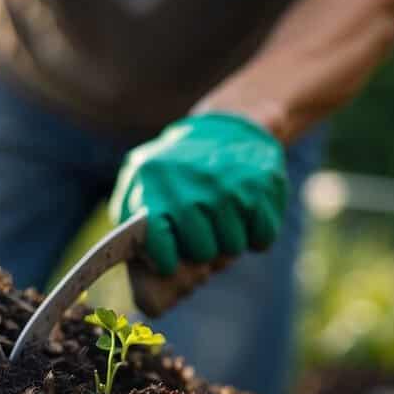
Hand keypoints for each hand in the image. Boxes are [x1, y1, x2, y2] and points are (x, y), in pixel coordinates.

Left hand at [109, 112, 287, 274]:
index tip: (169, 265)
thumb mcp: (141, 179)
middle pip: (201, 251)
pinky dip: (256, 236)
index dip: (165, 261)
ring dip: (229, 244)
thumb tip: (139, 259)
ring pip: (233, 246)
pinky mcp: (262, 184)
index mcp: (155, 183)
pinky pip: (262, 236)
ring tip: (222, 225)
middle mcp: (193, 184)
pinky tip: (246, 220)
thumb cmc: (175, 168)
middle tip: (202, 240)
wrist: (227, 128)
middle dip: (201, 252)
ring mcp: (230, 184)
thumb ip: (131, 215)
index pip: (158, 240)